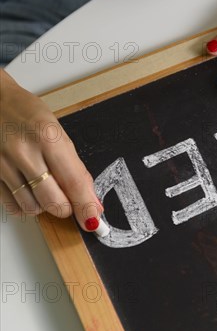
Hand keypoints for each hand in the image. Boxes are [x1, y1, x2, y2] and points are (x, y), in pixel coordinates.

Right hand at [0, 69, 102, 232]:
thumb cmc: (25, 112)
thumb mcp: (56, 131)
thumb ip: (72, 165)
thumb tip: (89, 197)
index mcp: (48, 137)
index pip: (74, 182)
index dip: (86, 205)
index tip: (93, 219)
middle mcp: (24, 152)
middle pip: (53, 201)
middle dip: (66, 208)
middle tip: (70, 202)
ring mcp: (3, 163)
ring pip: (32, 207)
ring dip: (44, 206)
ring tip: (45, 189)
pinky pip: (11, 205)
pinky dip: (24, 205)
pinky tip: (29, 192)